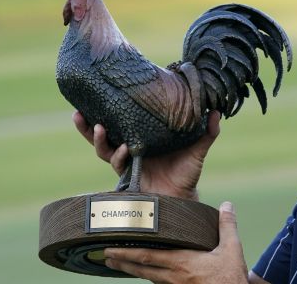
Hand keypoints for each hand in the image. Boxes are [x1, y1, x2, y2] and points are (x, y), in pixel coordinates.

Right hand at [73, 110, 220, 198]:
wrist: (184, 198)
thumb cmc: (188, 172)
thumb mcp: (197, 149)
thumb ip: (206, 132)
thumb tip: (217, 111)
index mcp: (143, 137)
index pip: (121, 121)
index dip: (107, 111)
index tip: (96, 97)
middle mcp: (131, 148)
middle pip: (103, 134)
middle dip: (88, 125)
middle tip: (78, 113)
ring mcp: (127, 162)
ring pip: (104, 149)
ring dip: (98, 138)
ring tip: (98, 126)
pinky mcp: (128, 177)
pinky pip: (118, 164)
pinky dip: (119, 155)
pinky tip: (124, 147)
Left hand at [104, 202, 247, 283]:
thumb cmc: (231, 278)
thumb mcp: (232, 250)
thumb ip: (227, 226)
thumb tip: (227, 205)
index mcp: (183, 263)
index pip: (149, 256)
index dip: (128, 252)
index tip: (112, 247)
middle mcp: (174, 276)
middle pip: (142, 268)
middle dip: (122, 261)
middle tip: (105, 255)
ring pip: (148, 277)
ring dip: (131, 270)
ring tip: (116, 263)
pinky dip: (147, 277)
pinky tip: (144, 274)